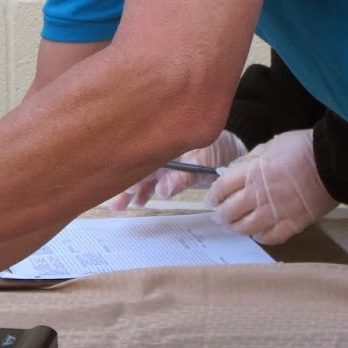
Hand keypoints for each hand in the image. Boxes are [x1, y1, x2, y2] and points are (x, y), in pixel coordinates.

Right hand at [108, 129, 248, 210]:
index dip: (131, 171)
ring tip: (117, 206)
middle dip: (123, 183)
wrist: (231, 151)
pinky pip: (151, 183)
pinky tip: (138, 203)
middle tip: (116, 201)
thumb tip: (163, 190)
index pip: (141, 154)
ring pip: (140, 176)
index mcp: (165, 142)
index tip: (126, 186)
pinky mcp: (167, 173)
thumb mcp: (204, 161)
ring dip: (129, 191)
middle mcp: (159, 151)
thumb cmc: (219, 150)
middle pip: (136, 166)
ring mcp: (162, 163)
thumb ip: (185, 176)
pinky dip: (143, 193)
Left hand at [204, 128, 334, 242]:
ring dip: (236, 228)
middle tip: (219, 216)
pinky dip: (261, 238)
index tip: (211, 199)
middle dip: (221, 215)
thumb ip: (250, 159)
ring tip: (234, 227)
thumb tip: (233, 169)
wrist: (332, 162)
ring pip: (246, 227)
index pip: (222, 187)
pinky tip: (258, 235)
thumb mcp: (270, 145)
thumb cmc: (303, 148)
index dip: (214, 196)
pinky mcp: (293, 223)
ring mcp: (275, 211)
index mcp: (251, 172)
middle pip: (230, 210)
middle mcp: (259, 194)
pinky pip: (271, 237)